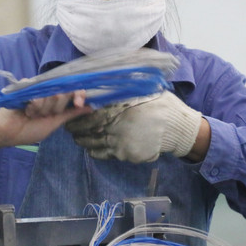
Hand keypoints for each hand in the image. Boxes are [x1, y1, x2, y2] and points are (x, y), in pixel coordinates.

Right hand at [0, 91, 92, 147]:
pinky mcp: (26, 85)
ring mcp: (39, 88)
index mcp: (59, 102)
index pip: (74, 91)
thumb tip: (91, 107)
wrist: (9, 131)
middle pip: (64, 92)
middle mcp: (51, 93)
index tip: (78, 103)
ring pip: (51, 92)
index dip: (79, 95)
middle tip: (43, 115)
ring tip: (31, 114)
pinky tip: (26, 109)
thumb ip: (71, 113)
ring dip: (41, 108)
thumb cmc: (30, 130)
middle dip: (55, 107)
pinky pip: (36, 87)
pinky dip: (32, 103)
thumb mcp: (54, 123)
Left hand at [65, 91, 201, 162]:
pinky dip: (96, 151)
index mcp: (119, 110)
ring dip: (84, 142)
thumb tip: (99, 90)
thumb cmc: (158, 105)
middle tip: (68, 128)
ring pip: (94, 144)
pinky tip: (91, 149)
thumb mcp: (139, 93)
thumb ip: (119, 94)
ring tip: (78, 139)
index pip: (91, 116)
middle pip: (89, 131)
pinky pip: (105, 154)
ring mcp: (121, 143)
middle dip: (77, 131)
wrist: (176, 128)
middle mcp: (117, 127)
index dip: (78, 118)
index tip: (70, 117)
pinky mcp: (126, 155)